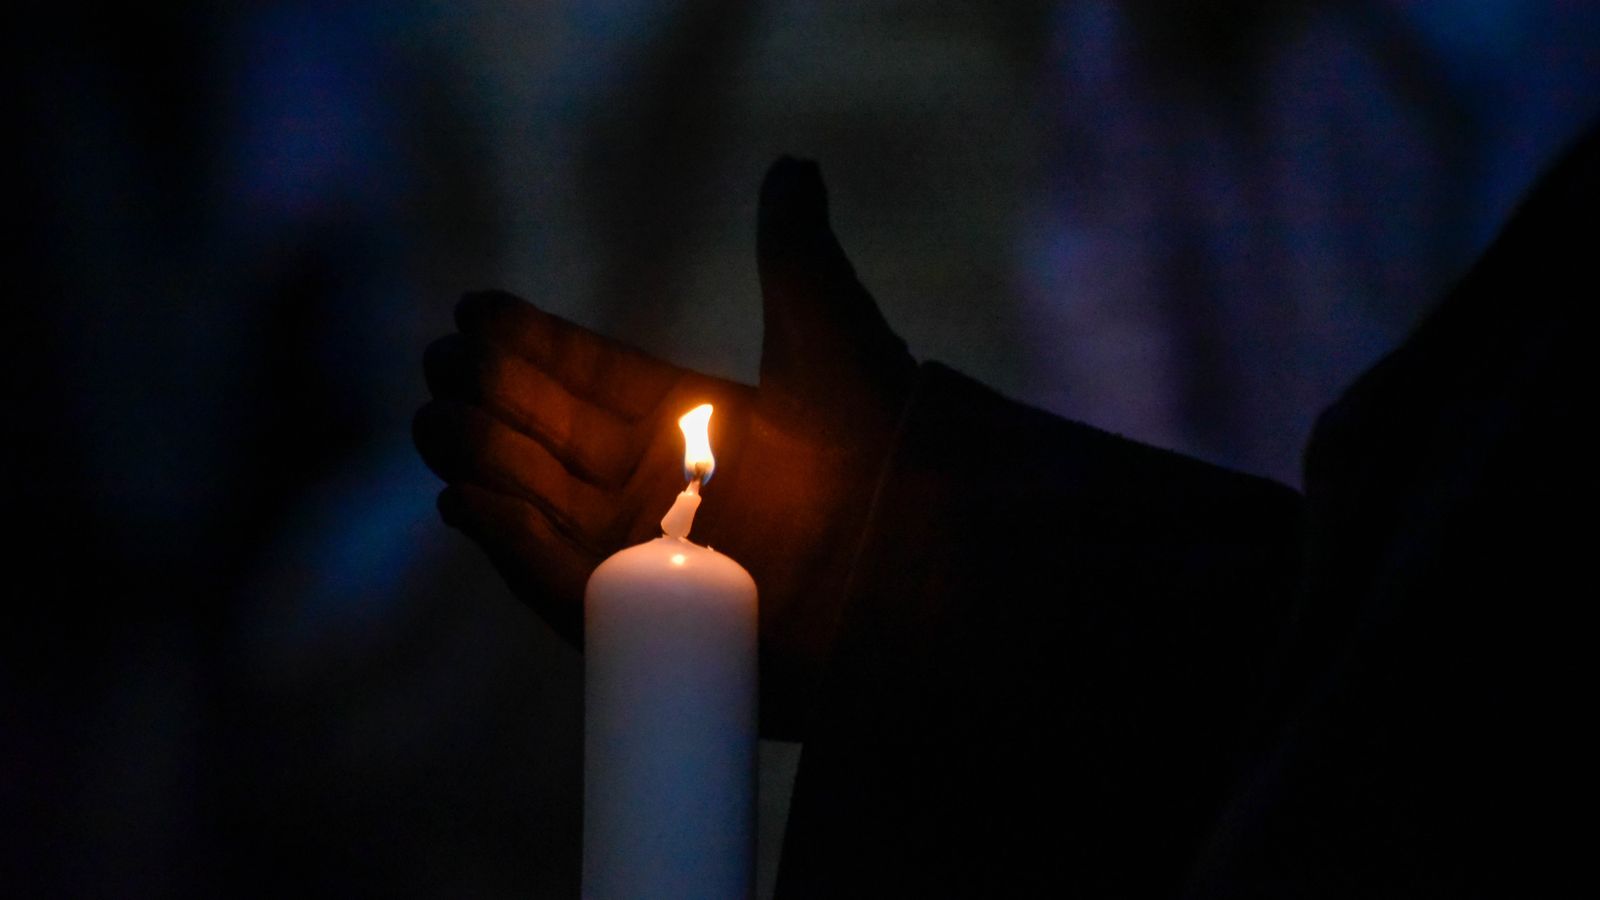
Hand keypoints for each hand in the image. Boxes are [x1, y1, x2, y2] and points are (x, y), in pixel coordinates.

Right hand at [414, 158, 915, 737]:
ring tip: (436, 419)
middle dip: (489, 400)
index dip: (532, 344)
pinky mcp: (647, 617)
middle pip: (552, 440)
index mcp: (695, 424)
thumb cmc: (880, 440)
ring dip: (483, 463)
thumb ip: (795, 251)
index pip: (592, 377)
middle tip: (441, 364)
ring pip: (541, 504)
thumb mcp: (829, 330)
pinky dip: (510, 545)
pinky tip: (463, 500)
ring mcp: (651, 555)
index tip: (474, 307)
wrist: (921, 549)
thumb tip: (794, 167)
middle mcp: (665, 491)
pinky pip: (560, 580)